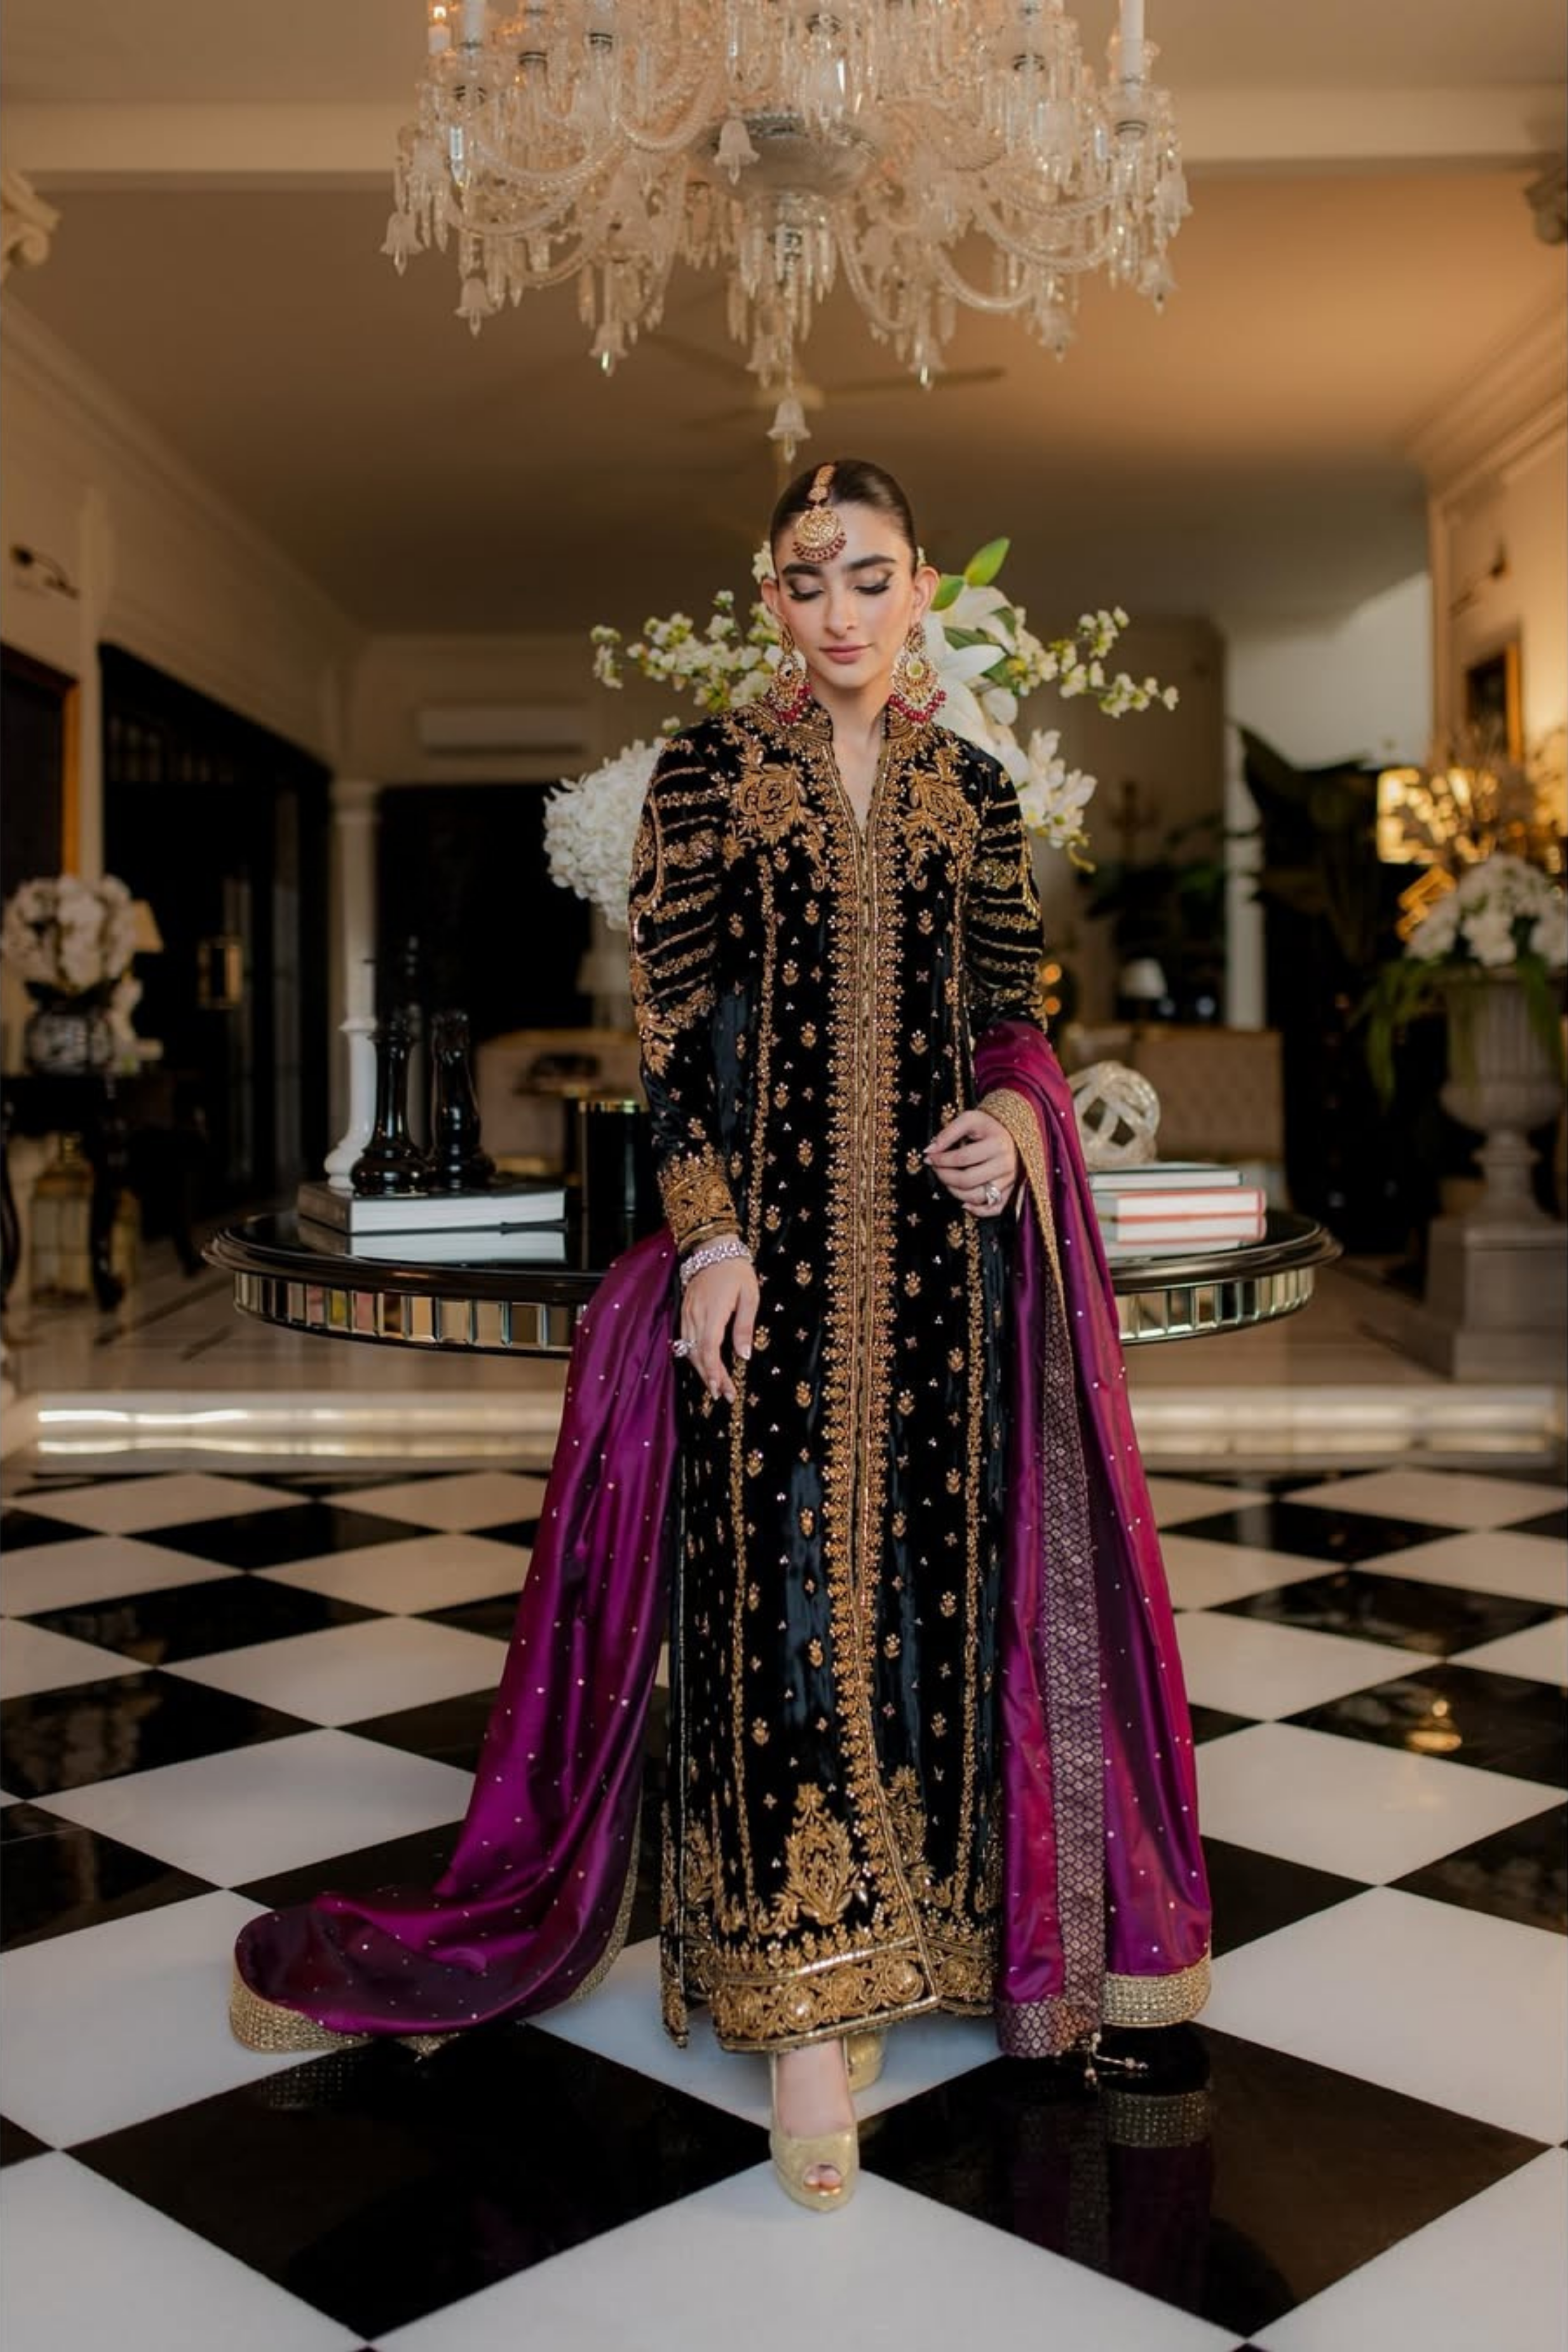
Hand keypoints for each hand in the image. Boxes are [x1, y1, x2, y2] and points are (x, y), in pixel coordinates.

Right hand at [679, 1257, 759, 1400]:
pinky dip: (693, 1355)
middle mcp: (695, 1315)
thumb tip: (744, 1355)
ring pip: (689, 1349)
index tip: (723, 1390)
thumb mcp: (749, 1296)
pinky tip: (702, 1364)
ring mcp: (687, 1313)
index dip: (715, 1373)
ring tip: (715, 1385)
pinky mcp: (685, 1310)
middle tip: (723, 1395)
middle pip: (698, 1354)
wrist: (714, 1247)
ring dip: (701, 1369)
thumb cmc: (736, 1271)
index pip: (709, 1350)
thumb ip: (744, 1327)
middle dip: (710, 1377)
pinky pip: (685, 1339)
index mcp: (713, 1312)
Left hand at [924, 1108, 1018, 1216]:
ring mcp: (1009, 1180)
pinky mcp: (1010, 1190)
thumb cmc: (989, 1126)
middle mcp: (1006, 1165)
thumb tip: (929, 1151)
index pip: (962, 1158)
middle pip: (968, 1180)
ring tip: (947, 1181)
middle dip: (945, 1176)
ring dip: (955, 1192)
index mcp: (997, 1145)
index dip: (941, 1160)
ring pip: (978, 1196)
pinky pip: (994, 1208)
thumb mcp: (970, 1120)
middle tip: (936, 1169)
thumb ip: (948, 1133)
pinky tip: (964, 1203)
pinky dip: (978, 1210)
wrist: (1012, 1133)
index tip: (930, 1157)